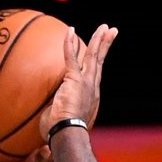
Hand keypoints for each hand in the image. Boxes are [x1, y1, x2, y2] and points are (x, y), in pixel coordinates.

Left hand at [38, 23, 118, 138]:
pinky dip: (70, 43)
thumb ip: (58, 114)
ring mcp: (85, 83)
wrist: (67, 134)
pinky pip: (71, 57)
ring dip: (97, 40)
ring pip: (92, 56)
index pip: (95, 75)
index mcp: (91, 97)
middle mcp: (92, 88)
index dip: (98, 62)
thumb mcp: (62, 121)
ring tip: (103, 27)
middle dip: (105, 45)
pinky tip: (70, 30)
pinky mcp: (74, 80)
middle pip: (99, 62)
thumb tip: (50, 117)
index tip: (101, 53)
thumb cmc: (62, 133)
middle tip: (111, 31)